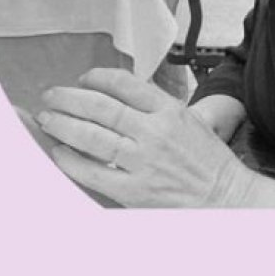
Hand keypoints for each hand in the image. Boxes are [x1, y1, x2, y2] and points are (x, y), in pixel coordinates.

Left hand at [36, 68, 262, 206]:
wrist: (226, 197)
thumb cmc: (209, 162)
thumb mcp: (191, 120)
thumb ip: (158, 107)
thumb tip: (120, 96)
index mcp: (170, 111)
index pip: (124, 84)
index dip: (96, 78)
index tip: (83, 79)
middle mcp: (155, 132)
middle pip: (100, 107)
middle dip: (69, 99)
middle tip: (51, 96)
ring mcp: (143, 162)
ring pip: (92, 136)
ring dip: (63, 125)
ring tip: (47, 119)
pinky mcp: (134, 190)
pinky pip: (93, 172)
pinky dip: (71, 161)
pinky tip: (59, 152)